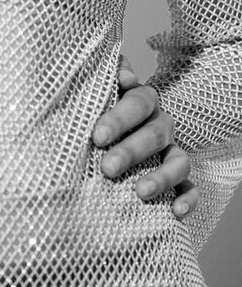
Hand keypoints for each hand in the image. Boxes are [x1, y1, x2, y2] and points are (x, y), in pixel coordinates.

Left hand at [92, 54, 198, 219]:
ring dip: (161, 177)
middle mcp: (161, 124)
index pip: (138, 103)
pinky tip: (175, 212)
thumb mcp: (96, 88)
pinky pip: (191, 188)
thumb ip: (107, 75)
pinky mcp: (178, 178)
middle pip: (155, 134)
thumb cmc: (94, 108)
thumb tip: (125, 77)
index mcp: (142, 100)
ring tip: (139, 192)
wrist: (100, 133)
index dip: (120, 119)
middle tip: (107, 168)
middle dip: (131, 152)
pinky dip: (188, 199)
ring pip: (179, 162)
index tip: (97, 137)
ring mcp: (171, 151)